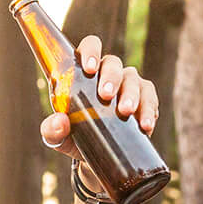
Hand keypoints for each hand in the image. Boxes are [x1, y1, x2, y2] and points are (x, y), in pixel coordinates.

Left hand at [39, 34, 159, 198]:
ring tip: (126, 112)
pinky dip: (149, 109)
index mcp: (84, 73)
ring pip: (133, 80)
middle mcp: (107, 73)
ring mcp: (128, 84)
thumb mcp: (59, 137)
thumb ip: (52, 131)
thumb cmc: (75, 136)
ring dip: (131, 94)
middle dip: (111, 78)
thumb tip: (59, 122)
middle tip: (106, 95)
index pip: (90, 47)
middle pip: (113, 63)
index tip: (89, 68)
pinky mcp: (145, 99)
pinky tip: (145, 124)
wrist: (97, 156)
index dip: (90, 52)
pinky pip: (150, 97)